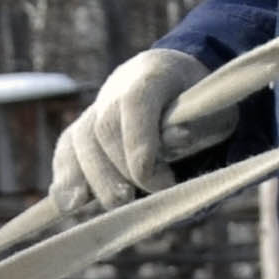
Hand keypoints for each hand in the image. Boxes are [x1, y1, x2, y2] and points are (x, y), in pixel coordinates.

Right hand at [51, 50, 234, 213]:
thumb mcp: (213, 111)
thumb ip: (196, 125)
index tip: (156, 179)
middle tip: (144, 197)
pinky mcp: (83, 129)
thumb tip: (178, 139)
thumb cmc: (199, 104)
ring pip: (79, 140)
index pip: (135, 103)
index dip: (140, 143)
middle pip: (104, 128)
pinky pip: (66, 150)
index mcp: (153, 75)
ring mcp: (96, 107)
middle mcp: (117, 88)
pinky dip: (67, 177)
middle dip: (119, 170)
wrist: (175, 82)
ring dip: (94, 178)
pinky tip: (70, 203)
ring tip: (115, 204)